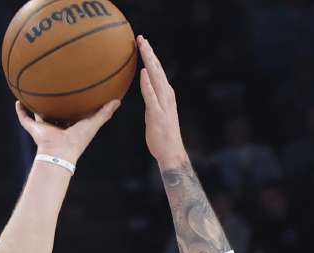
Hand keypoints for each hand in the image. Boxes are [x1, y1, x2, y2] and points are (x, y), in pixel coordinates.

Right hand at [15, 99, 119, 163]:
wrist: (60, 151)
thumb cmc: (77, 140)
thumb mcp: (93, 124)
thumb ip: (105, 113)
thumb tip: (118, 100)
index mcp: (69, 126)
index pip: (70, 114)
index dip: (72, 105)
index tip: (74, 94)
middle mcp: (55, 126)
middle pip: (53, 113)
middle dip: (53, 104)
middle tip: (54, 90)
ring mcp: (43, 127)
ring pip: (37, 115)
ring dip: (34, 105)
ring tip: (32, 92)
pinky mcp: (33, 128)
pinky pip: (24, 119)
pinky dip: (20, 111)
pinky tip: (17, 100)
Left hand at [138, 36, 187, 167]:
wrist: (171, 152)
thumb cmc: (162, 134)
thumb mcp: (155, 112)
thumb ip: (151, 98)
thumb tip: (145, 87)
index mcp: (165, 94)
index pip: (157, 71)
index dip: (150, 56)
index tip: (143, 43)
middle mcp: (166, 95)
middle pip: (157, 69)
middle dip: (149, 53)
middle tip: (141, 38)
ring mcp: (162, 104)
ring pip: (155, 78)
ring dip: (149, 62)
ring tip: (143, 48)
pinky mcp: (157, 113)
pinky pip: (151, 96)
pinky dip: (147, 83)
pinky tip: (143, 72)